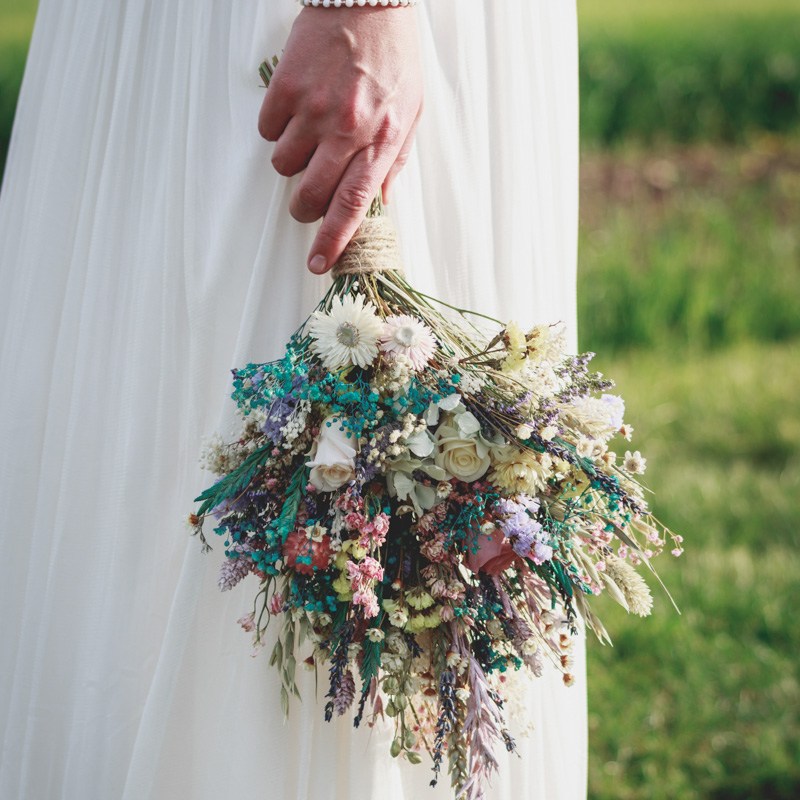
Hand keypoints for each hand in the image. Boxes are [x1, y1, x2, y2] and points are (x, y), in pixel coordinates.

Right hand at [258, 7, 422, 273]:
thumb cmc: (394, 57)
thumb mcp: (411, 113)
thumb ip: (393, 161)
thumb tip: (379, 202)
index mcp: (381, 140)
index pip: (353, 206)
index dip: (333, 241)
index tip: (319, 264)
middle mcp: (346, 130)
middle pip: (310, 196)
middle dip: (304, 208)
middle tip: (308, 197)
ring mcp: (314, 108)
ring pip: (283, 166)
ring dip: (292, 162)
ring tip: (309, 136)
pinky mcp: (287, 87)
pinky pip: (267, 131)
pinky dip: (277, 129)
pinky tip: (296, 110)